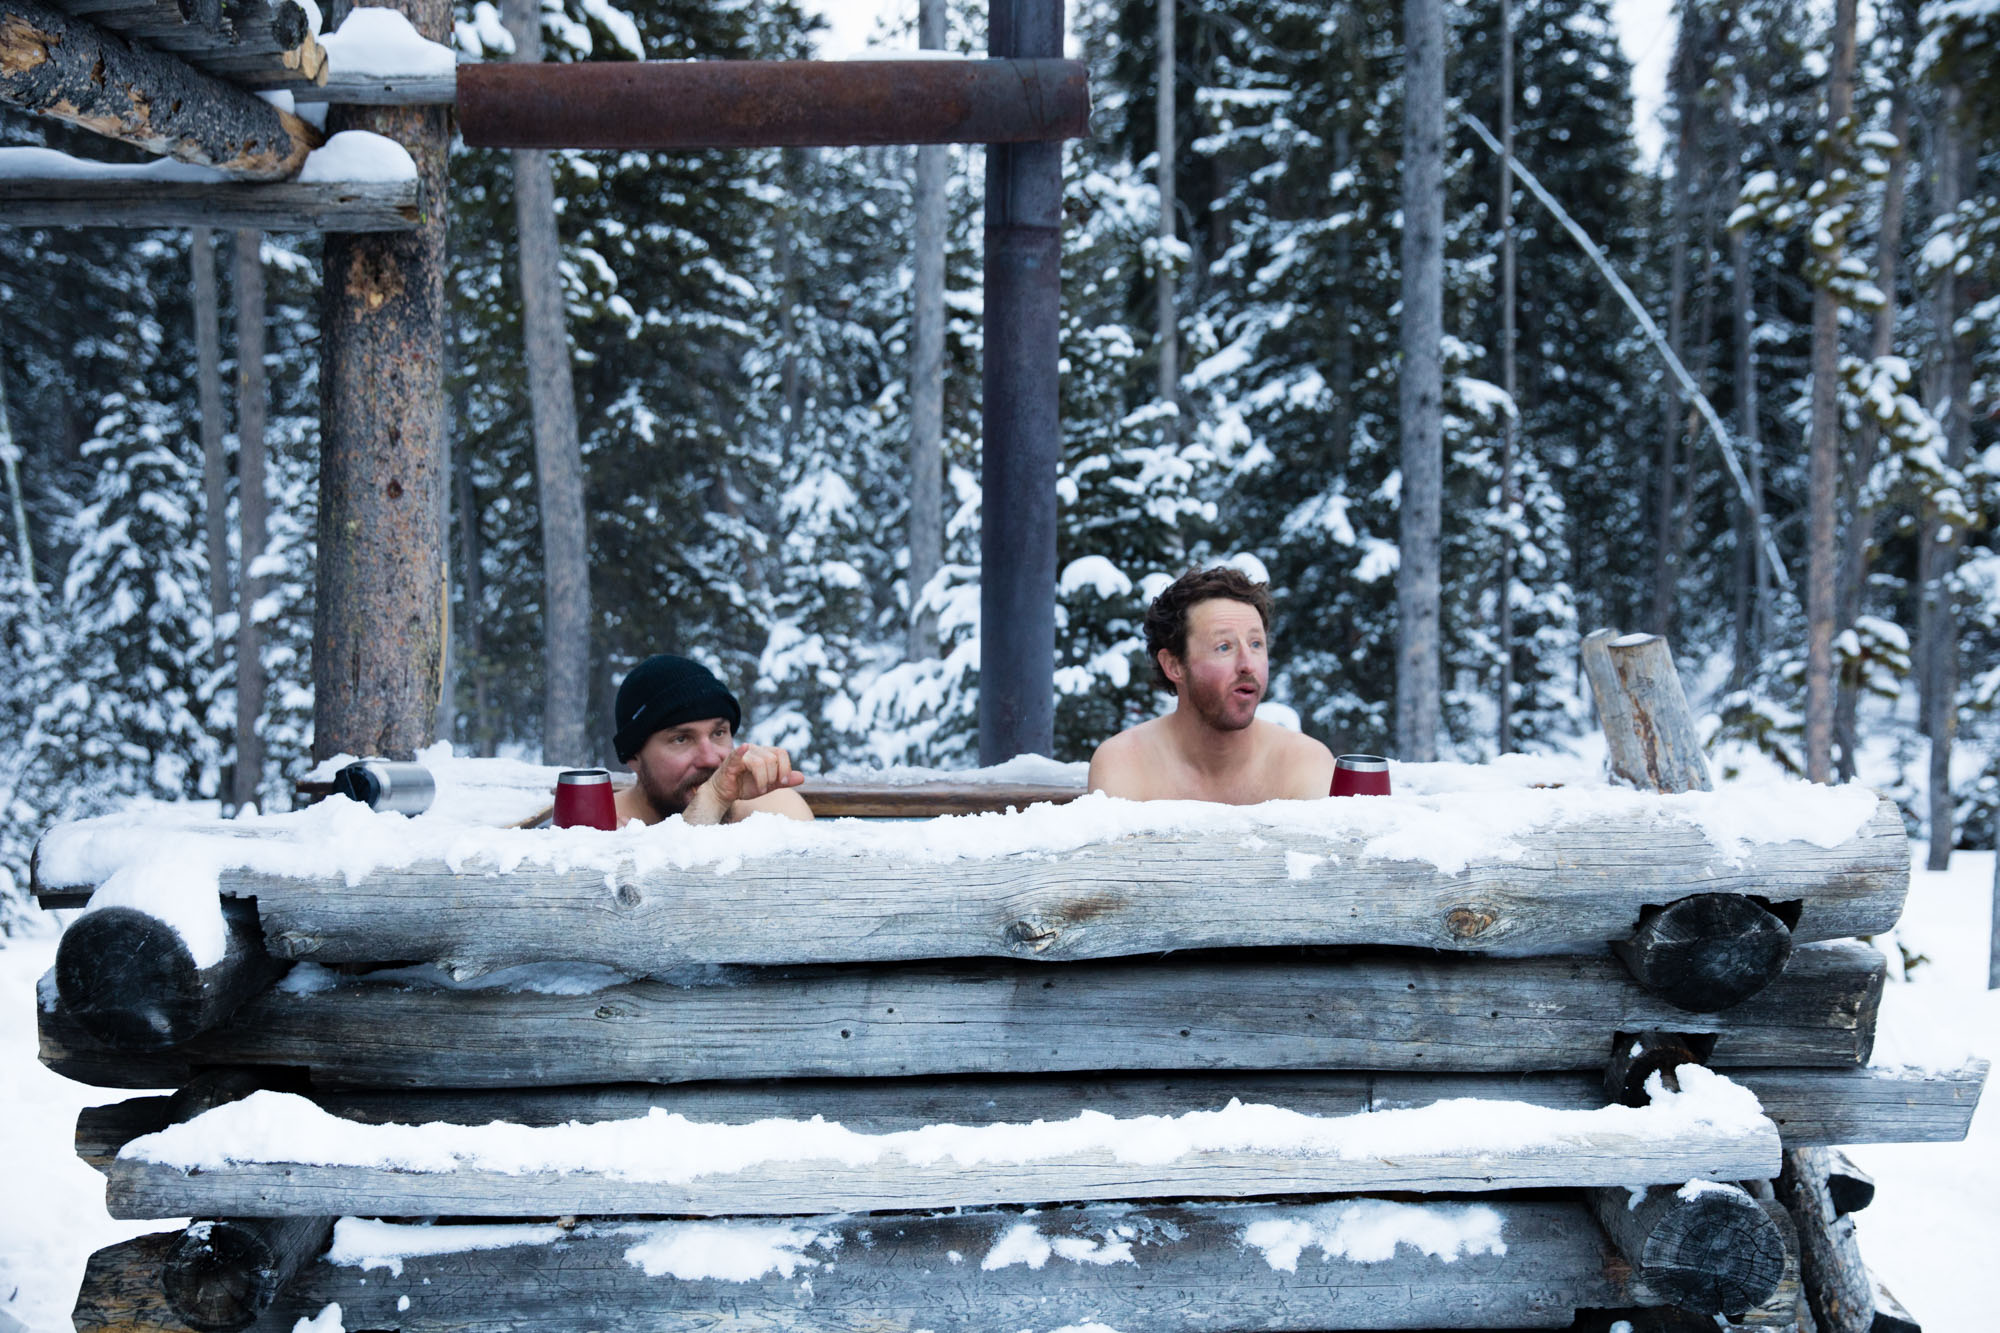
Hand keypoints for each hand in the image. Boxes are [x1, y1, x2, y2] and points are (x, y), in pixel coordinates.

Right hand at [684, 744, 803, 823]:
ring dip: (763, 780)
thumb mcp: (769, 785)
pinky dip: (741, 751)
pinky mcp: (731, 761)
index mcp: (765, 752)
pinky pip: (738, 753)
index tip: (783, 782)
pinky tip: (744, 748)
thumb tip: (803, 777)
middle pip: (772, 759)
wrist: (725, 793)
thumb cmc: (746, 786)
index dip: (786, 768)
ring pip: (760, 762)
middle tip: (767, 788)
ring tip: (760, 789)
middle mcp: (755, 749)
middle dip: (773, 777)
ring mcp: (743, 753)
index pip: (781, 753)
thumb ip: (784, 781)